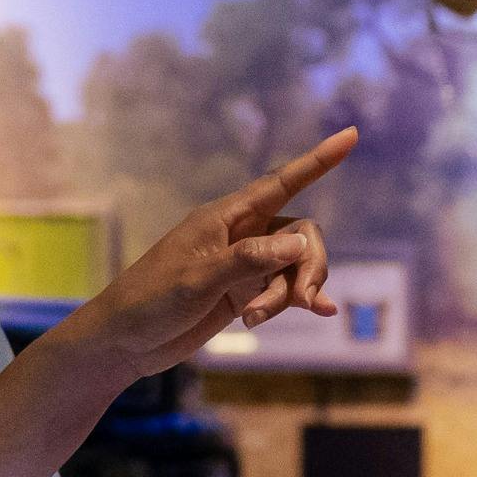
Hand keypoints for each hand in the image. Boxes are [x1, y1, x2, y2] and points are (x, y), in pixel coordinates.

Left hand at [74, 131, 353, 375]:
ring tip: (256, 318)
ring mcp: (245, 265)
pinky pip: (285, 290)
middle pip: (303, 234)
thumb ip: (250, 260)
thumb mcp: (199, 278)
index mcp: (226, 217)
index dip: (319, 160)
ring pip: (296, 266)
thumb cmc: (151, 300)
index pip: (282, 182)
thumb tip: (301, 243)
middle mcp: (242, 234)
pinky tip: (317, 313)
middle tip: (304, 300)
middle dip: (310, 265)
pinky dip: (294, 301)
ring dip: (291, 293)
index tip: (352, 135)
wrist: (125, 341)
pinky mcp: (245, 293)